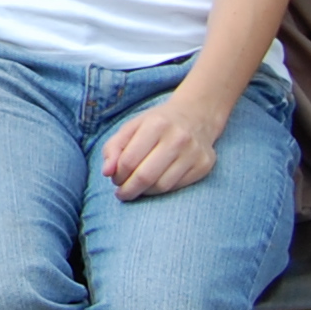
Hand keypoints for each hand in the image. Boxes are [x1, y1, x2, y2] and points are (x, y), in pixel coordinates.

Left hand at [100, 88, 227, 199]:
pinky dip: (161, 190)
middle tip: (122, 193)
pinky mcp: (204, 165)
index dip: (118, 175)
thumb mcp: (131, 127)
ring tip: (136, 188)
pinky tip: (154, 185)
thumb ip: (113, 148)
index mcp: (156, 124)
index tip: (114, 179)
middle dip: (129, 189)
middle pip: (145, 176)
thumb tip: (106, 172)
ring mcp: (194, 152)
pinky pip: (177, 187)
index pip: (129, 161)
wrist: (196, 116)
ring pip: (162, 186)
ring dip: (144, 192)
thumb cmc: (156, 124)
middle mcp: (178, 138)